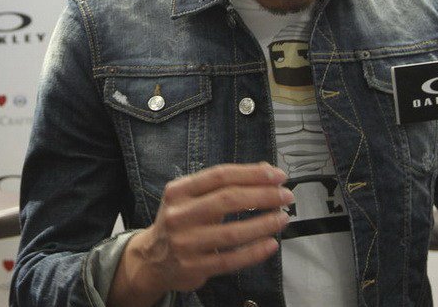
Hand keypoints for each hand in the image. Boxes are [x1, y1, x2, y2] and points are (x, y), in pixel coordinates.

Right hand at [109, 163, 292, 306]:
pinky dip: (255, 252)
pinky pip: (231, 260)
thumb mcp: (190, 197)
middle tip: (285, 196)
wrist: (152, 259)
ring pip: (232, 232)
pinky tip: (271, 244)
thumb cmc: (180, 222)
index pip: (220, 176)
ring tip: (282, 218)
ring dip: (264, 224)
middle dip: (263, 196)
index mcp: (179, 191)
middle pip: (228, 200)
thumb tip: (264, 171)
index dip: (252, 173)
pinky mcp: (194, 267)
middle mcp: (180, 215)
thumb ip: (222, 184)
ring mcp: (186, 243)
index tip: (277, 175)